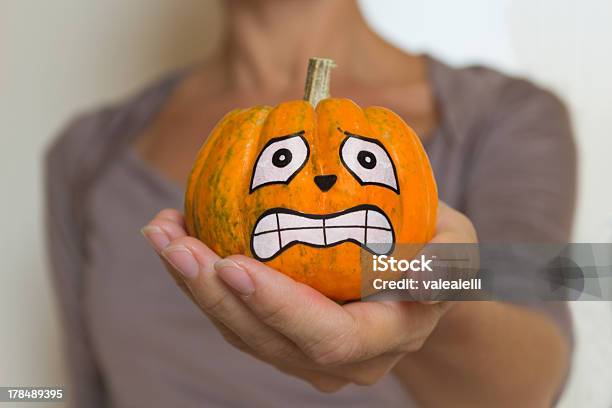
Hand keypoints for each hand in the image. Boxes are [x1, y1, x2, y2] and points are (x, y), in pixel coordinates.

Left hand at [141, 201, 476, 391]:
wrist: (414, 278)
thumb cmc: (435, 251)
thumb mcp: (456, 246)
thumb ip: (444, 262)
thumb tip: (423, 273)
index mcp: (384, 337)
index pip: (327, 337)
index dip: (279, 309)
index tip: (233, 263)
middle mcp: (341, 360)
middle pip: (267, 340)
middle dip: (214, 295)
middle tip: (176, 243)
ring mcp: (305, 352)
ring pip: (240, 330)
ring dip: (194, 284)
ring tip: (163, 232)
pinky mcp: (280, 334)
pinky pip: (234, 313)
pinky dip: (201, 278)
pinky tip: (179, 236)